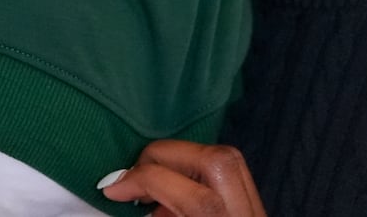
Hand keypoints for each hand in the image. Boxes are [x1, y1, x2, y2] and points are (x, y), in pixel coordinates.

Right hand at [99, 140, 266, 215]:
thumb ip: (159, 216)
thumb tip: (132, 196)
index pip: (191, 196)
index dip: (143, 182)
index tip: (110, 188)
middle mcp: (246, 216)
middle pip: (216, 161)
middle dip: (164, 155)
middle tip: (130, 176)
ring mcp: (256, 208)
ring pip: (227, 157)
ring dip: (181, 157)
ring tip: (149, 177)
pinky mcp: (255, 204)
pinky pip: (230, 170)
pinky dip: (198, 168)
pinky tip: (174, 185)